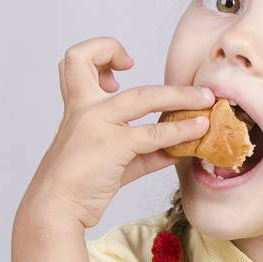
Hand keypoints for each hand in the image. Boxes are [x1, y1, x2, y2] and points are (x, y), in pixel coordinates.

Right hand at [19, 37, 215, 229]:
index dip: (99, 52)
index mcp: (77, 107)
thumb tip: (179, 148)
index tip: (122, 68)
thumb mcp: (112, 158)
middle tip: (160, 71)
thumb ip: (142, 149)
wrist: (55, 209)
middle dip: (127, 55)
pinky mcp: (112, 145)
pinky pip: (155, 134)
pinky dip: (181, 132)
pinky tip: (198, 132)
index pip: (74, 62)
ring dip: (181, 96)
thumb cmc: (81, 184)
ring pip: (144, 96)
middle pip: (91, 61)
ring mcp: (96, 123)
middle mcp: (83, 108)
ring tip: (206, 100)